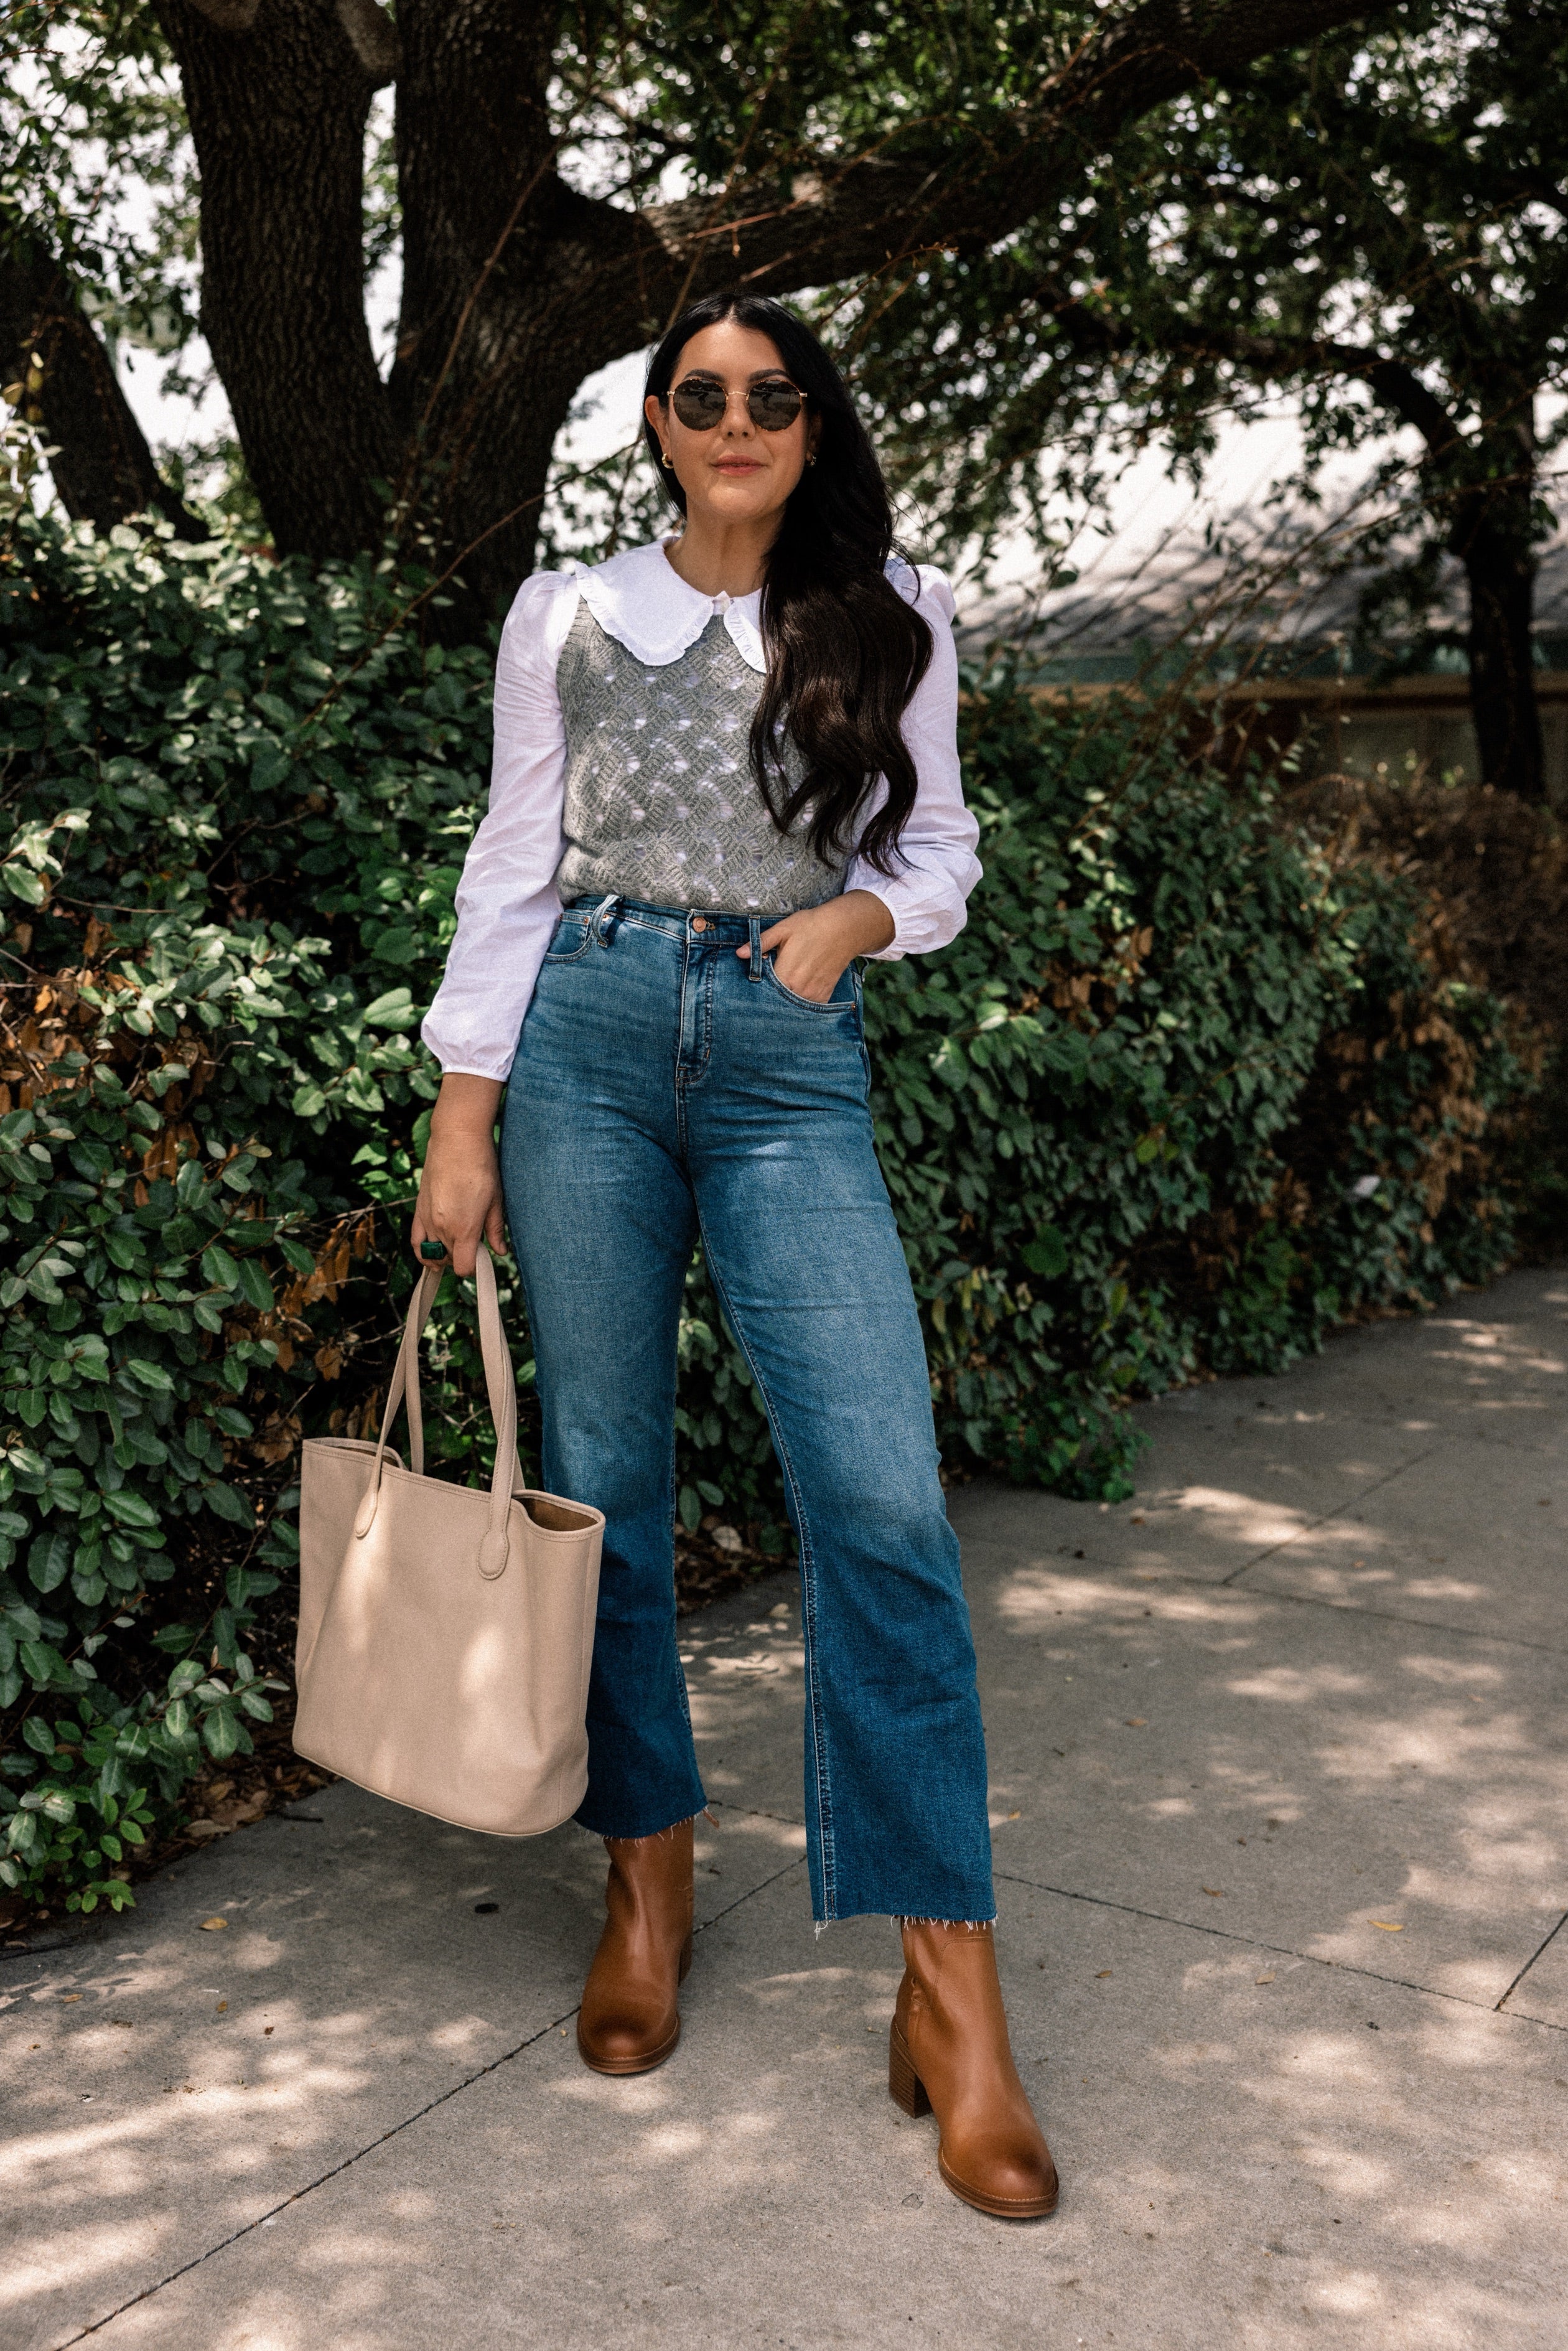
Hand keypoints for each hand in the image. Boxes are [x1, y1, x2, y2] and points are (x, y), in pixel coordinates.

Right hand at [411, 1074, 506, 1276]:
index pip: (464, 1268)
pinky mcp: (419, 1209)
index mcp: (464, 1228)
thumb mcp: (496, 1200)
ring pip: (431, 1253)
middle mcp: (442, 1228)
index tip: (482, 1258)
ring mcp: (427, 1219)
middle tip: (475, 1244)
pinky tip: (434, 1249)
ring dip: (444, 1255)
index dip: (474, 1268)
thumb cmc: (481, 1166)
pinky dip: (423, 1250)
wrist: (457, 1139)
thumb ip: (495, 1230)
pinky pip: (416, 1241)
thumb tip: (500, 1252)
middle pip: (450, 1260)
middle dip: (462, 1258)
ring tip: (457, 1245)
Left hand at [737, 888, 894, 1001]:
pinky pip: (807, 1008)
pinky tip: (796, 994)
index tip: (752, 986)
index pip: (763, 992)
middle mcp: (798, 990)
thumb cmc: (811, 926)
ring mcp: (812, 995)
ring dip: (785, 1002)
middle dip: (769, 998)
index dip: (756, 990)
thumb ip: (761, 944)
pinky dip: (800, 1004)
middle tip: (764, 992)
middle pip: (777, 1002)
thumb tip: (739, 953)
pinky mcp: (823, 996)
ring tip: (782, 991)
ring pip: (792, 1007)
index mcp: (785, 975)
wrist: (844, 929)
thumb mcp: (783, 929)